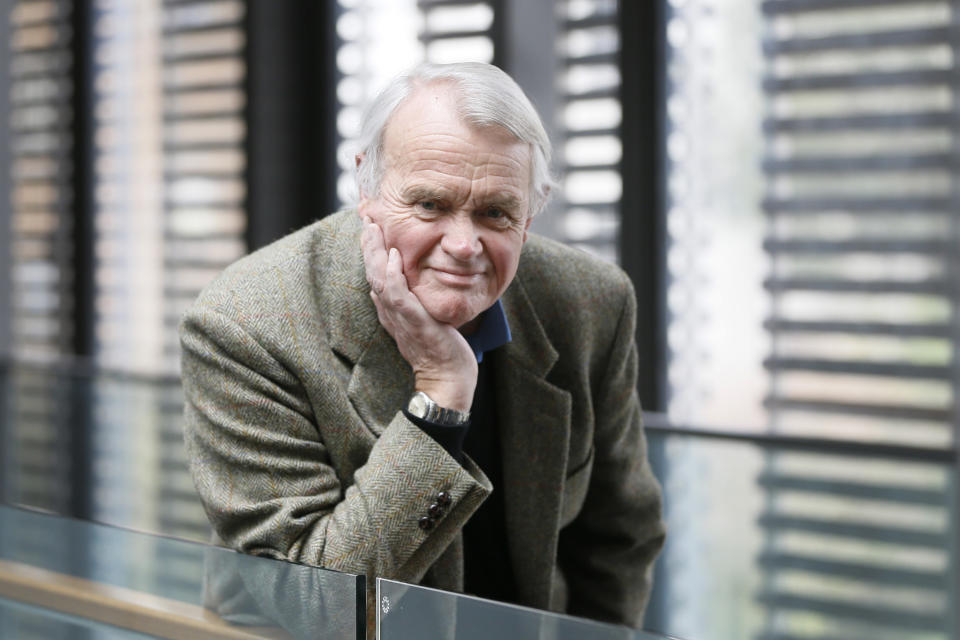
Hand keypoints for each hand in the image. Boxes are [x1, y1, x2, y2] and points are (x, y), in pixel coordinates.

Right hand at [361, 218, 477, 410]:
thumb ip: (398, 305)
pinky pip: (398, 294)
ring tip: (373, 228)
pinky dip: (394, 274)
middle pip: (372, 272)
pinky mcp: (414, 321)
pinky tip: (395, 254)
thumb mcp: (415, 322)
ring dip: (376, 252)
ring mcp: (400, 316)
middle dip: (369, 244)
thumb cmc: (436, 351)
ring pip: (379, 279)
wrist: (446, 380)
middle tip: (367, 217)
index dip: (371, 250)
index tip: (370, 226)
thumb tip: (377, 289)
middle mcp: (390, 311)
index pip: (375, 274)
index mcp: (391, 310)